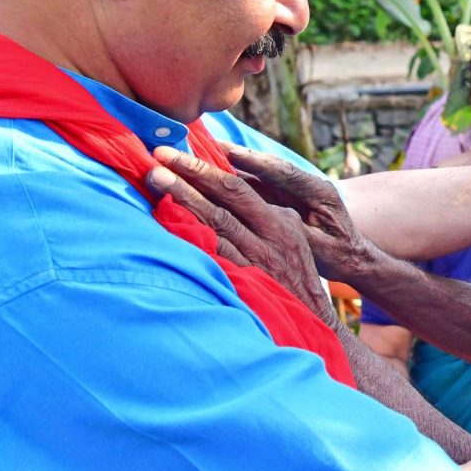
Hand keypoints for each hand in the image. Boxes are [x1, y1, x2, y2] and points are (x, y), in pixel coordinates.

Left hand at [146, 147, 331, 317]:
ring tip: (156, 178)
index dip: (206, 168)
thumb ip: (263, 214)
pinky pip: (214, 254)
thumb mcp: (289, 237)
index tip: (178, 151)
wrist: (314, 320)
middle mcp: (270, 234)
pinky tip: (168, 222)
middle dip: (190, 173)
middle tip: (158, 154)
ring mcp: (257, 258)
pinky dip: (192, 235)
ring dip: (183, 198)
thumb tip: (228, 189)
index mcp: (281, 220)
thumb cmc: (295, 275)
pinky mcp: (246, 280)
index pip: (238, 187)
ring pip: (215, 221)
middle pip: (225, 196)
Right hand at [215, 142, 371, 279]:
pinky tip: (214, 173)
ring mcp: (292, 189)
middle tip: (211, 144)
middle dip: (241, 156)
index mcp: (320, 192)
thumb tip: (283, 225)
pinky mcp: (282, 195)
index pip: (286, 174)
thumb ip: (304, 236)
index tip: (234, 154)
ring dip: (234, 165)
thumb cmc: (339, 255)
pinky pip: (256, 184)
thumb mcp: (325, 249)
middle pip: (269, 167)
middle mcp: (305, 184)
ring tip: (206, 153)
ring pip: (260, 173)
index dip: (259, 164)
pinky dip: (237, 178)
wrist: (350, 255)